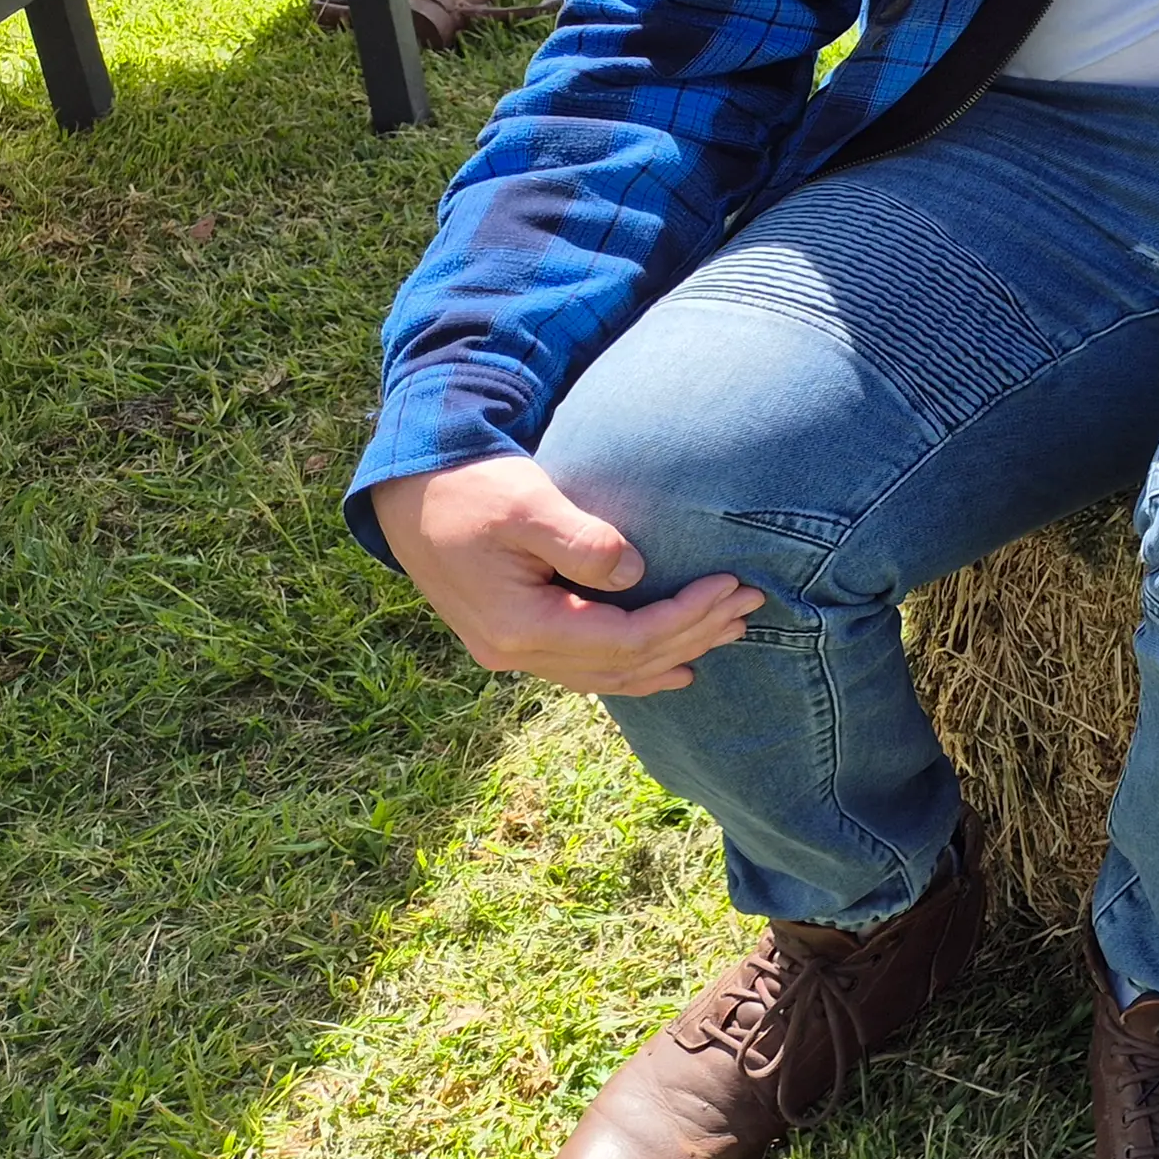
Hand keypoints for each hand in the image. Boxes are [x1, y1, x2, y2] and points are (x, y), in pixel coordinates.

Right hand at [368, 454, 764, 697]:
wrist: (408, 491)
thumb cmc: (469, 486)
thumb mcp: (526, 501)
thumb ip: (580, 540)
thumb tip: (634, 573)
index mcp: (519, 626)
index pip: (624, 639)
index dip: (684, 617)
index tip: (731, 584)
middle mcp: (514, 653)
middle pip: (624, 663)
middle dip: (693, 634)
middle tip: (750, 606)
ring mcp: (510, 651)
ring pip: (608, 672)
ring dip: (671, 653)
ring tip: (726, 634)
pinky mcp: (513, 637)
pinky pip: (586, 666)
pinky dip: (634, 665)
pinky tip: (670, 664)